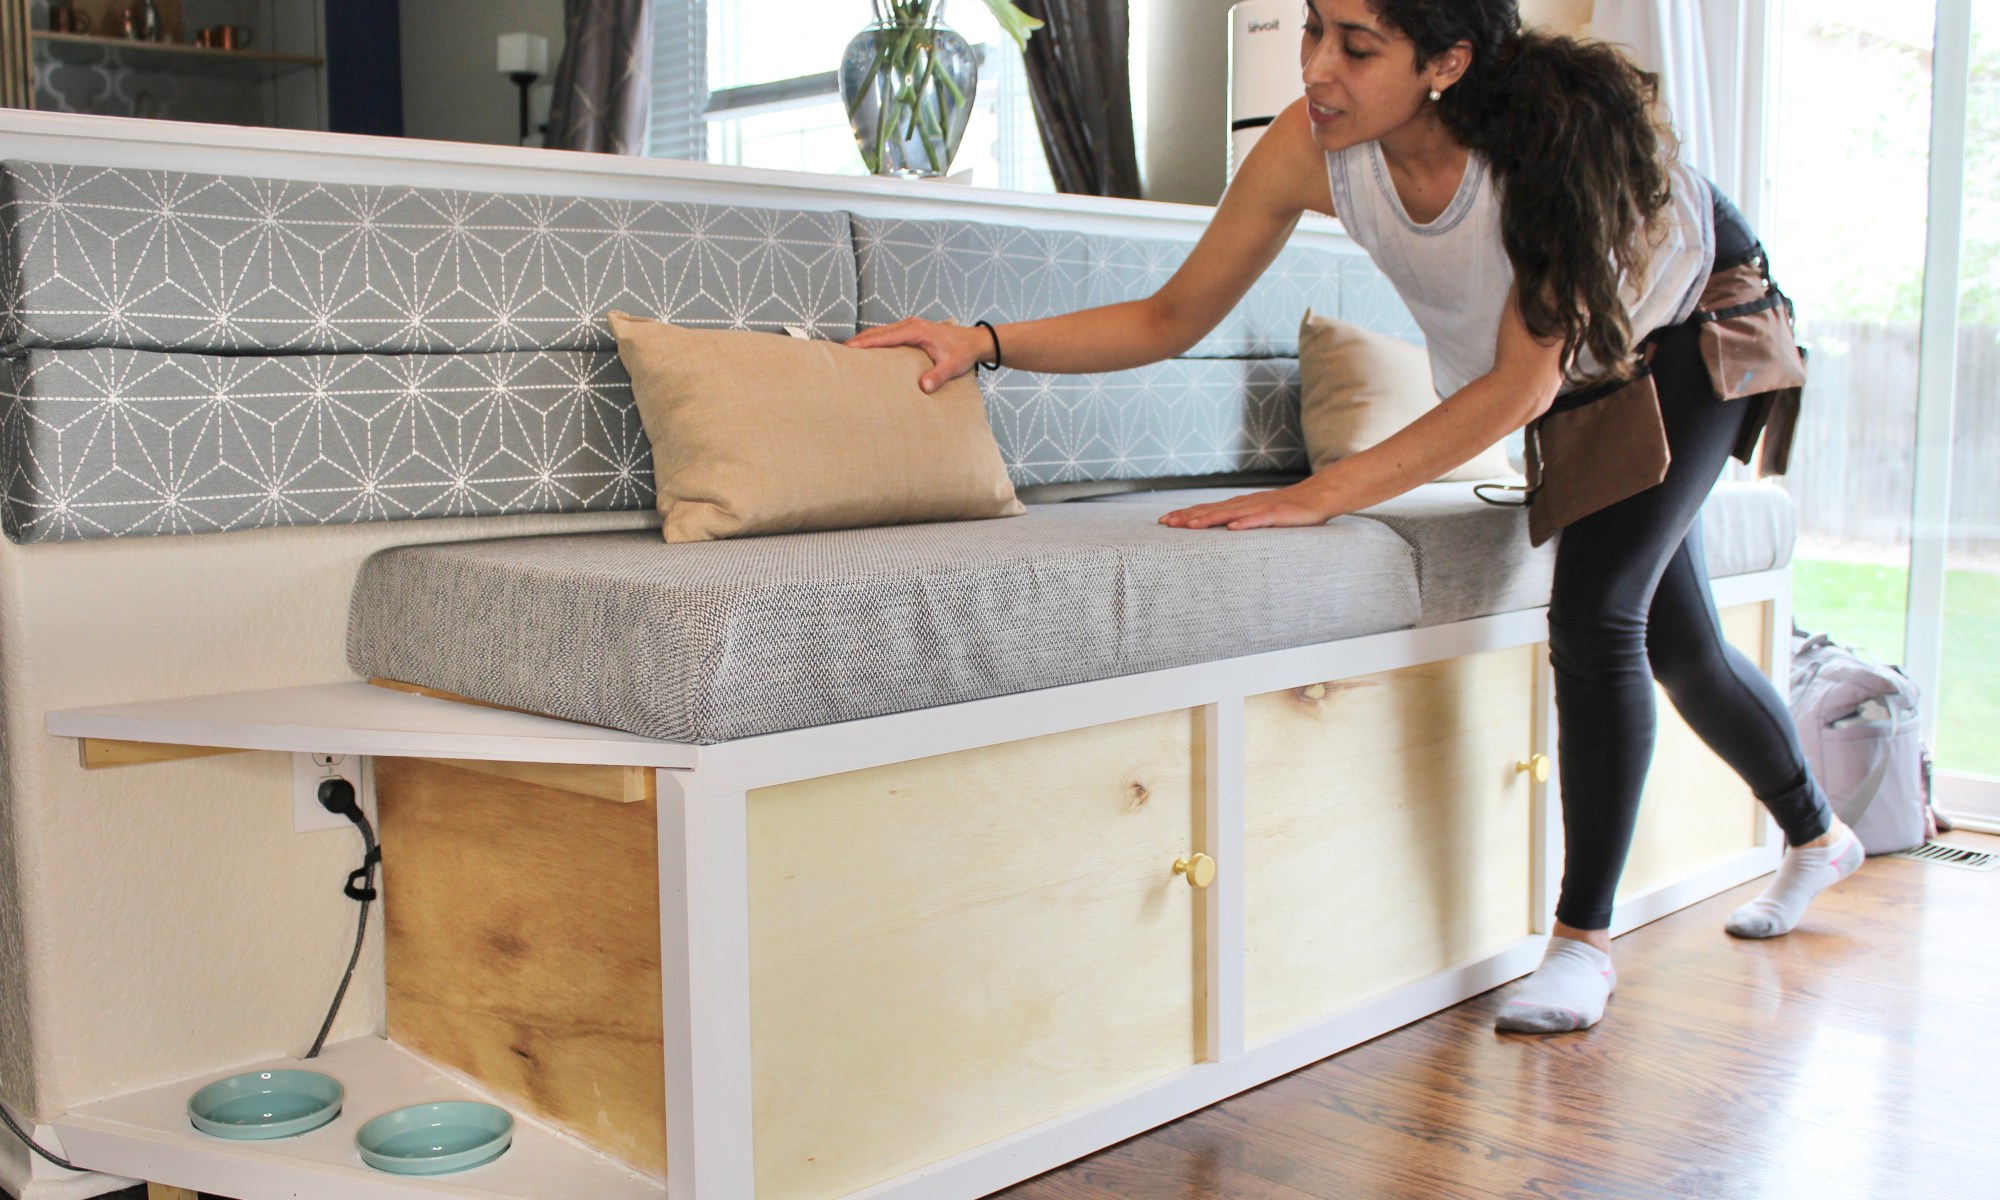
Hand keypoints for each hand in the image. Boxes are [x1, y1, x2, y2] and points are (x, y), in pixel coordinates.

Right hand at [845, 317, 993, 393]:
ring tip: (848, 351)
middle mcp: (910, 325)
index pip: (885, 336)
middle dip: (859, 340)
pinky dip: (875, 339)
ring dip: (865, 339)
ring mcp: (910, 325)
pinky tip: (867, 349)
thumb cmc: (962, 352)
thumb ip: (938, 376)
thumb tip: (923, 388)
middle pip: (878, 331)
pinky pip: (888, 333)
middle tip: (840, 352)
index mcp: (916, 331)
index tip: (849, 349)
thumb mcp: (952, 366)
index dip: (866, 342)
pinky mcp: (911, 330)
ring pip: (881, 331)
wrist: (974, 341)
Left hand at [1158, 482, 1338, 530]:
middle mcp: (1245, 504)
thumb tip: (1219, 532)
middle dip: (1188, 517)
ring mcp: (1261, 508)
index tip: (1164, 521)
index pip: (1207, 509)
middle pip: (1212, 510)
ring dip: (1209, 519)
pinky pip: (1260, 519)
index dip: (1185, 514)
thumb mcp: (1258, 516)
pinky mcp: (1278, 515)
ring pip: (1230, 513)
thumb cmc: (1288, 510)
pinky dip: (1245, 522)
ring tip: (1189, 526)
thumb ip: (1240, 521)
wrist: (1317, 497)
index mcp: (1239, 506)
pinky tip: (1232, 527)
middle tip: (1166, 523)